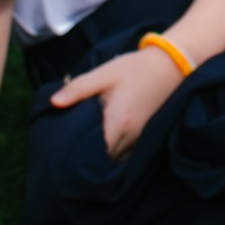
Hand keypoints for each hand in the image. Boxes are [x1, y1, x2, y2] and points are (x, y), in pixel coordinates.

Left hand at [51, 42, 182, 158]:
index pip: (96, 154)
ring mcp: (139, 137)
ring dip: (101, 155)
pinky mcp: (143, 135)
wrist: (170, 64)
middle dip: (88, 158)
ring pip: (115, 157)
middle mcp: (130, 135)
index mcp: (118, 121)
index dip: (79, 157)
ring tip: (82, 146)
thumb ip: (79, 89)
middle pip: (105, 159)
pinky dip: (113, 150)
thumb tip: (54, 102)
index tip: (64, 152)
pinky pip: (125, 152)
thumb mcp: (104, 73)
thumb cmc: (135, 68)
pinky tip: (102, 140)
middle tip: (68, 150)